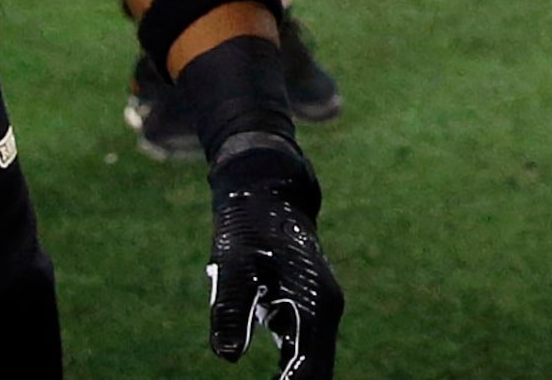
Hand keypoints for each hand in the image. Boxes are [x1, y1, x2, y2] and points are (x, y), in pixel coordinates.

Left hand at [206, 138, 342, 375]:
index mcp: (316, 306)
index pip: (309, 373)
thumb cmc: (248, 224)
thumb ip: (229, 308)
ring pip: (311, 368)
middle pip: (316, 376)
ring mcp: (317, 312)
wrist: (267, 190)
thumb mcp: (233, 264)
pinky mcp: (304, 312)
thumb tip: (226, 357)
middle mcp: (325, 313)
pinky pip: (302, 356)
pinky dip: (290, 376)